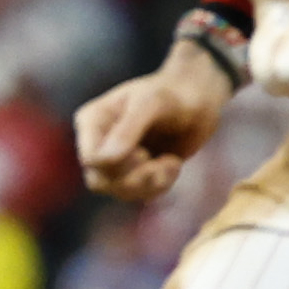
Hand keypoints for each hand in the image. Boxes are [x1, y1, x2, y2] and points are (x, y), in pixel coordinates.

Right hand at [75, 50, 229, 201]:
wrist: (198, 101)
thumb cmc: (172, 94)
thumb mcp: (152, 104)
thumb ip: (128, 129)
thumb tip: (105, 159)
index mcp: (93, 120)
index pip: (90, 159)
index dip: (114, 164)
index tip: (142, 153)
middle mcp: (98, 142)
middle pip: (99, 181)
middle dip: (132, 179)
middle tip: (155, 163)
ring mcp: (116, 160)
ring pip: (119, 191)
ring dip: (150, 182)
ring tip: (171, 163)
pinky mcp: (136, 173)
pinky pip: (140, 194)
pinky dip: (160, 184)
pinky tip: (173, 164)